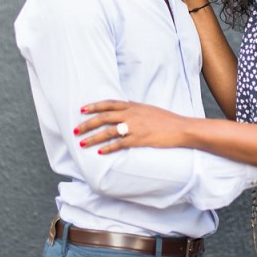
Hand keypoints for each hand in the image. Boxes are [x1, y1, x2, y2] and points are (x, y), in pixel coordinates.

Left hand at [75, 100, 191, 153]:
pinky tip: (100, 153)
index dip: (94, 106)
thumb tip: (122, 113)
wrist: (181, 128)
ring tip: (83, 143)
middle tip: (76, 130)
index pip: (109, 103)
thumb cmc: (166, 120)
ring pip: (108, 131)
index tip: (82, 110)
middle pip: (104, 117)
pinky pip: (119, 144)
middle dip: (88, 124)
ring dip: (93, 137)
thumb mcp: (148, 110)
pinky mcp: (139, 139)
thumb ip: (134, 110)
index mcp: (133, 106)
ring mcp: (135, 127)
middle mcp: (131, 114)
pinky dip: (108, 149)